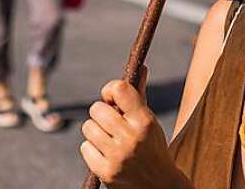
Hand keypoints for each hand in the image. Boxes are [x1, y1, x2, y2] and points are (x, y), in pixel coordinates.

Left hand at [80, 67, 184, 188]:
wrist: (160, 187)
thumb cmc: (152, 148)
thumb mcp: (150, 122)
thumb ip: (139, 96)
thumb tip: (142, 67)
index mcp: (144, 120)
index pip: (118, 89)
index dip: (109, 90)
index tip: (111, 98)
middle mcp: (131, 137)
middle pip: (96, 108)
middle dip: (101, 114)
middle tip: (111, 123)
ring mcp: (118, 156)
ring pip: (88, 127)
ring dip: (95, 132)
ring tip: (109, 140)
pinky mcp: (106, 172)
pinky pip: (85, 147)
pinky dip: (92, 150)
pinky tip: (105, 155)